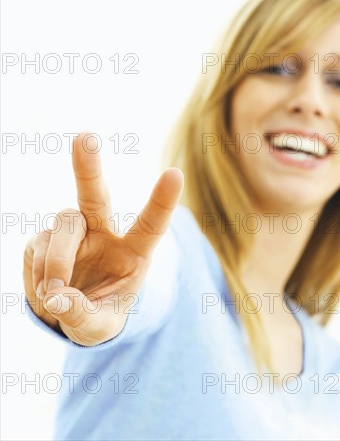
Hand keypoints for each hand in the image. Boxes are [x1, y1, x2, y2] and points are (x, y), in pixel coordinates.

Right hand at [23, 132, 183, 345]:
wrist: (68, 314)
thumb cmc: (98, 315)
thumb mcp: (100, 327)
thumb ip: (84, 315)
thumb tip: (58, 297)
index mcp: (133, 251)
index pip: (151, 224)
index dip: (162, 201)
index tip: (175, 174)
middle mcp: (103, 232)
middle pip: (96, 196)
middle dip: (88, 168)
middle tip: (84, 138)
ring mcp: (73, 232)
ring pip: (63, 224)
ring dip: (58, 261)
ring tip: (56, 293)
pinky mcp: (44, 238)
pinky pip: (37, 246)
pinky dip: (38, 273)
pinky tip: (46, 290)